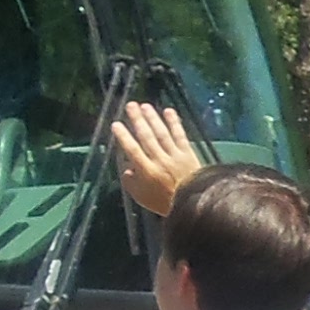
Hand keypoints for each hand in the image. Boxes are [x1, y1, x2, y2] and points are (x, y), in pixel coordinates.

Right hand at [109, 100, 206, 216]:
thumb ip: (130, 181)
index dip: (123, 137)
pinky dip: (174, 122)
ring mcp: (174, 155)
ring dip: (153, 118)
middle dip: (137, 120)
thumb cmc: (164, 202)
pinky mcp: (187, 153)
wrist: (193, 203)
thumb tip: (126, 168)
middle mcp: (160, 160)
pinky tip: (168, 111)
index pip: (132, 150)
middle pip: (146, 137)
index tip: (116, 124)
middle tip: (130, 106)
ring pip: (162, 133)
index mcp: (147, 171)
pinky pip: (180, 135)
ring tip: (145, 106)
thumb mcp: (141, 197)